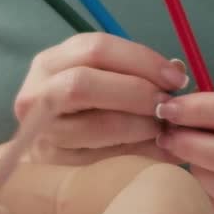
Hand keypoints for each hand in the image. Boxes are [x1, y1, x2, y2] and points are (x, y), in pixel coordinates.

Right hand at [14, 33, 189, 164]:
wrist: (41, 158)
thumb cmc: (79, 111)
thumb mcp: (99, 81)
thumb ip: (134, 73)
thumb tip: (177, 70)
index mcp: (50, 63)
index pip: (95, 48)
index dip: (140, 59)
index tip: (176, 76)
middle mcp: (36, 94)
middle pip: (83, 83)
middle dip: (136, 91)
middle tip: (167, 104)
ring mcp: (40, 133)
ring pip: (95, 124)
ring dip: (139, 125)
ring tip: (162, 128)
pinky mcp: (54, 165)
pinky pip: (102, 158)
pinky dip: (137, 151)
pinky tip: (157, 149)